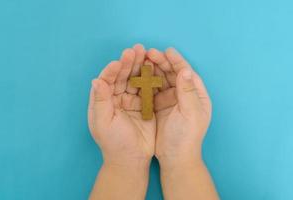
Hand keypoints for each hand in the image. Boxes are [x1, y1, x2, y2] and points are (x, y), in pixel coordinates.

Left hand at [88, 44, 155, 166]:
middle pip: (122, 76)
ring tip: (147, 53)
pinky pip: (148, 90)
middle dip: (128, 63)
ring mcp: (131, 101)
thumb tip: (96, 80)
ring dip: (140, 67)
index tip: (119, 61)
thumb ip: (100, 101)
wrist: (132, 159)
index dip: (112, 69)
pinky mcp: (145, 106)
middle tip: (137, 49)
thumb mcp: (103, 122)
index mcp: (104, 101)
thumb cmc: (114, 143)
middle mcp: (116, 98)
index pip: (107, 80)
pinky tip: (155, 68)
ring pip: (136, 80)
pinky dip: (151, 79)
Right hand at [147, 47, 211, 166]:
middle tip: (150, 53)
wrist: (174, 157)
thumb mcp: (190, 114)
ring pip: (162, 79)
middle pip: (174, 74)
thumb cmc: (186, 137)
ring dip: (153, 69)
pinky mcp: (159, 105)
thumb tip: (185, 70)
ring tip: (143, 60)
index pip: (187, 74)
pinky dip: (147, 81)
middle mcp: (185, 95)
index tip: (167, 51)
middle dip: (163, 62)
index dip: (178, 61)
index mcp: (197, 96)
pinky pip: (153, 89)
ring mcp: (171, 100)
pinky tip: (139, 74)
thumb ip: (188, 92)